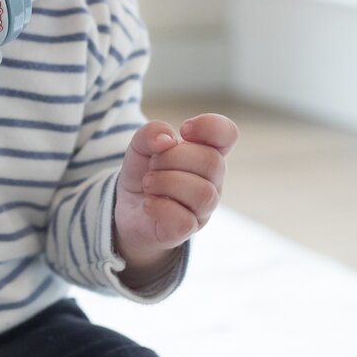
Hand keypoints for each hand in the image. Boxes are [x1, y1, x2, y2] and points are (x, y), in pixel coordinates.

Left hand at [114, 114, 237, 283]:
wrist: (129, 210)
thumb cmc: (144, 173)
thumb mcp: (140, 146)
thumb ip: (150, 133)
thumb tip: (167, 139)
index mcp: (205, 152)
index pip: (227, 134)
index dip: (209, 126)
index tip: (183, 131)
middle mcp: (211, 179)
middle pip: (212, 161)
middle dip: (173, 157)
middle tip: (153, 164)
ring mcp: (202, 207)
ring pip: (202, 193)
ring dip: (165, 182)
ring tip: (148, 183)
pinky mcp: (186, 230)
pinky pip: (183, 219)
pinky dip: (159, 207)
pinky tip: (149, 203)